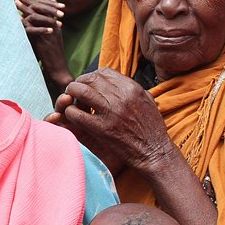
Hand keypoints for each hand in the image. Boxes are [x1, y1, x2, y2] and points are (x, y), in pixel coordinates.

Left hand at [16, 0, 72, 90]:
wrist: (59, 69)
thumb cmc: (54, 57)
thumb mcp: (51, 41)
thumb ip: (45, 31)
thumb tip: (35, 24)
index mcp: (55, 26)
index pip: (46, 9)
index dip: (35, 2)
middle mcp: (53, 27)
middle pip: (40, 10)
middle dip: (28, 2)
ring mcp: (48, 33)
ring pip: (35, 17)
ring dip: (24, 9)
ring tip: (15, 3)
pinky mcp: (42, 41)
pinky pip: (33, 28)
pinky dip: (24, 23)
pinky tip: (16, 19)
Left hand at [46, 68, 173, 175]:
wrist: (154, 152)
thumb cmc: (151, 129)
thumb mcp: (147, 101)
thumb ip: (133, 89)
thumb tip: (118, 81)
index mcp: (132, 88)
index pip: (104, 72)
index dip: (92, 76)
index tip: (89, 84)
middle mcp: (121, 96)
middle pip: (90, 79)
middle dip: (79, 84)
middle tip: (75, 92)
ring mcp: (110, 112)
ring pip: (80, 91)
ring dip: (71, 94)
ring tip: (70, 101)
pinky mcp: (101, 128)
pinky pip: (76, 113)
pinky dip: (70, 112)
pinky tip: (73, 116)